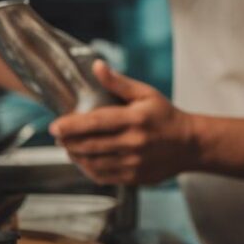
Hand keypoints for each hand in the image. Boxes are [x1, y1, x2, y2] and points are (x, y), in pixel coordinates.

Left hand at [49, 61, 196, 185]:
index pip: (96, 123)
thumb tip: (97, 66)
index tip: (54, 125)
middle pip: (91, 145)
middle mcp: (134, 143)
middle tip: (57, 135)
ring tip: (67, 147)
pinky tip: (83, 161)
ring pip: (94, 163)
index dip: (72, 125)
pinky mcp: (134, 178)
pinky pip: (104, 176)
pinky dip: (88, 169)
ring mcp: (134, 163)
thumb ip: (118, 83)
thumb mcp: (146, 94)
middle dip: (68, 141)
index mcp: (135, 119)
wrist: (189, 145)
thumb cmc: (165, 116)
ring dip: (76, 156)